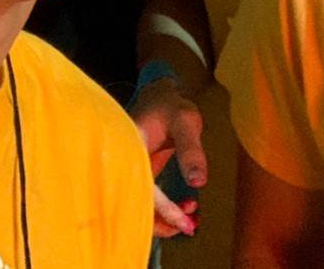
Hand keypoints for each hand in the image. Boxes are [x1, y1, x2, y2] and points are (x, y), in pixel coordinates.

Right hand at [131, 76, 205, 237]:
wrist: (159, 97)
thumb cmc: (171, 107)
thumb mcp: (185, 121)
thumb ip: (191, 149)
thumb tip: (198, 182)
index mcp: (129, 149)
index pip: (143, 187)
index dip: (164, 209)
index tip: (186, 222)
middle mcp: (125, 164)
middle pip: (132, 206)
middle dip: (161, 224)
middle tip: (190, 226)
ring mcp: (131, 172)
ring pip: (139, 207)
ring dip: (164, 220)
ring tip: (192, 217)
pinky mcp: (139, 177)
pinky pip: (147, 201)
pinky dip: (165, 211)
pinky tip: (186, 206)